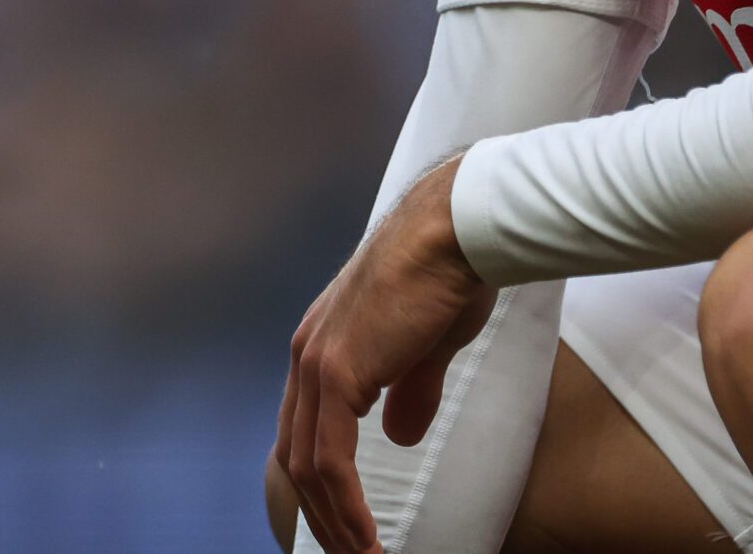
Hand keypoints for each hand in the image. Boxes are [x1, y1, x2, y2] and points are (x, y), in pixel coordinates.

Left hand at [275, 156, 495, 553]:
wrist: (456, 229)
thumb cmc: (448, 273)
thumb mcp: (427, 347)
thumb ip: (409, 391)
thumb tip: (400, 434)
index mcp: (323, 347)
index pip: (305, 432)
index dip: (319, 485)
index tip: (342, 526)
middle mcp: (308, 355)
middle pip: (296, 458)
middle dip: (321, 517)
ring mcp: (317, 362)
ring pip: (307, 467)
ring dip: (334, 523)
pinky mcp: (338, 371)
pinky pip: (329, 459)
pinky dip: (345, 506)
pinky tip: (367, 538)